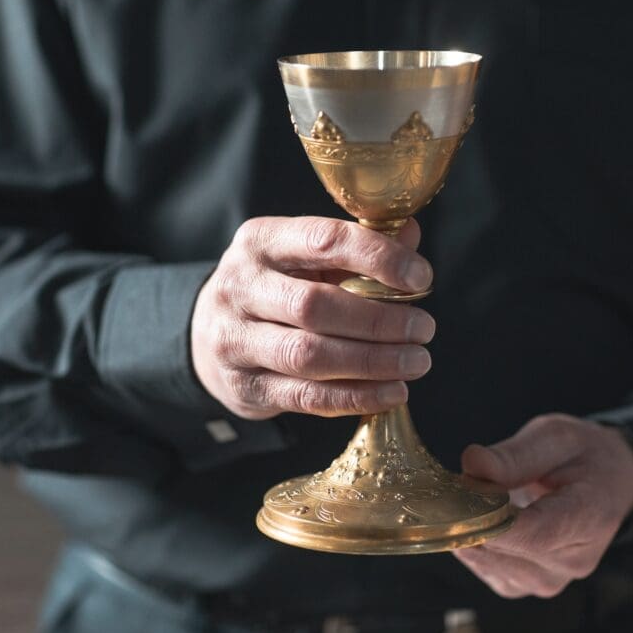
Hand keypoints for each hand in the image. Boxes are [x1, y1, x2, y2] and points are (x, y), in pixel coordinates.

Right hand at [191, 216, 434, 419]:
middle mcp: (239, 287)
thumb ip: (356, 246)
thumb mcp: (304, 256)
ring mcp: (235, 340)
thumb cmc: (275, 288)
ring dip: (372, 362)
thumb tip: (411, 234)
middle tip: (424, 329)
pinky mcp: (244, 387)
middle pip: (314, 305)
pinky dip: (356, 397)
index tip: (421, 278)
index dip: (377, 257)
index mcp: (260, 241)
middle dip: (378, 320)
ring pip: (309, 356)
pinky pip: (306, 398)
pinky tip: (393, 392)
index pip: (323, 240)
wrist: (209, 335)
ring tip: (416, 362)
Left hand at [453, 414, 632, 597]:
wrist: (608, 484)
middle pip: (501, 549)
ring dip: (469, 527)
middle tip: (463, 481)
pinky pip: (483, 566)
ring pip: (485, 559)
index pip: (532, 534)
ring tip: (480, 494)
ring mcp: (547, 579)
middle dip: (470, 514)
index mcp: (589, 520)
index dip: (488, 516)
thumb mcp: (557, 437)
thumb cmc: (584, 456)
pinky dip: (473, 540)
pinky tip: (486, 516)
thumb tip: (472, 464)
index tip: (461, 489)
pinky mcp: (525, 585)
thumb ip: (515, 455)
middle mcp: (570, 561)